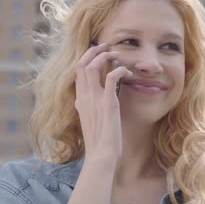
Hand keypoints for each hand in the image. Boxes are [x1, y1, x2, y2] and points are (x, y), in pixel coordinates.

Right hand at [74, 43, 131, 165]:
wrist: (101, 156)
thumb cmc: (99, 143)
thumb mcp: (89, 121)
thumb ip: (87, 109)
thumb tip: (86, 102)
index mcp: (80, 100)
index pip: (77, 72)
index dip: (87, 58)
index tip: (98, 53)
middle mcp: (84, 97)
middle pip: (81, 63)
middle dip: (94, 51)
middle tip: (107, 47)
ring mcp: (94, 99)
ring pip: (92, 66)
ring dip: (105, 56)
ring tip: (117, 55)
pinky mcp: (108, 103)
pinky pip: (110, 78)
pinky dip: (119, 70)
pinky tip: (126, 72)